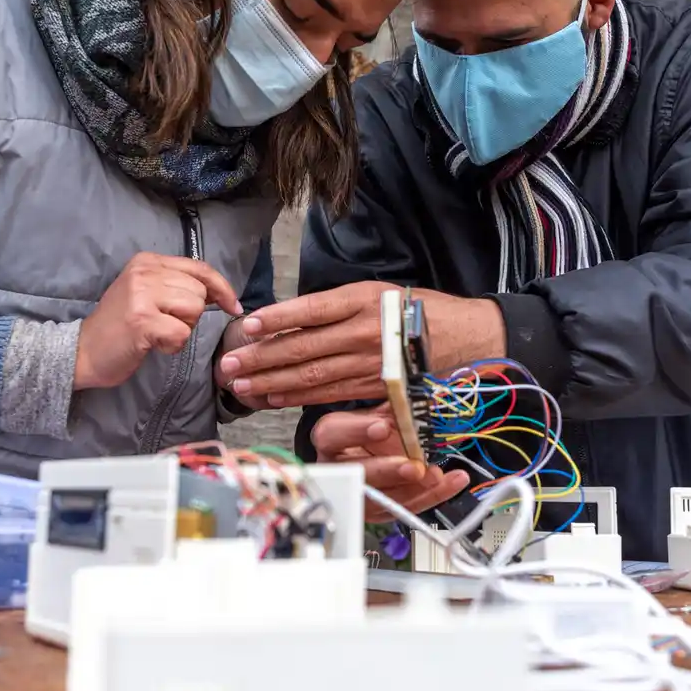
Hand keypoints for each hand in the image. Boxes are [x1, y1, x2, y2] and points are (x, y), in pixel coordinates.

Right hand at [75, 253, 242, 390]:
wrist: (83, 350)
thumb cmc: (120, 326)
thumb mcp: (146, 293)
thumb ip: (177, 285)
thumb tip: (218, 292)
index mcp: (147, 261)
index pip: (200, 268)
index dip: (221, 288)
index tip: (232, 305)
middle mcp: (144, 272)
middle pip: (198, 292)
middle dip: (190, 315)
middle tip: (164, 324)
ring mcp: (141, 295)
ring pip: (193, 311)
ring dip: (181, 329)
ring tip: (157, 332)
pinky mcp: (141, 320)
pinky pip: (181, 334)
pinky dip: (172, 345)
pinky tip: (153, 344)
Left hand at [216, 281, 505, 406]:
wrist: (462, 336)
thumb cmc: (413, 311)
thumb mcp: (375, 293)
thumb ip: (335, 306)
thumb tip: (287, 319)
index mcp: (362, 300)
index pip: (312, 310)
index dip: (278, 318)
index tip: (247, 326)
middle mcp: (363, 332)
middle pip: (304, 347)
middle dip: (261, 358)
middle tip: (227, 364)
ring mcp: (369, 363)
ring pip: (312, 375)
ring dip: (272, 382)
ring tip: (239, 385)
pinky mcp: (374, 387)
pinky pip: (330, 394)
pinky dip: (298, 397)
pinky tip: (272, 398)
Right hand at [310, 405, 468, 520]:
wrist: (371, 451)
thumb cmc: (371, 428)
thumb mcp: (378, 411)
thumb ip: (394, 405)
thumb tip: (418, 395)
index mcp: (331, 437)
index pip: (333, 434)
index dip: (357, 431)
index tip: (383, 427)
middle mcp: (340, 469)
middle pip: (358, 474)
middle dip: (389, 471)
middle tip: (414, 467)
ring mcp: (359, 493)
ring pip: (382, 499)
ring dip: (415, 490)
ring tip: (439, 476)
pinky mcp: (379, 511)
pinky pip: (405, 508)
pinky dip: (432, 496)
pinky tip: (451, 482)